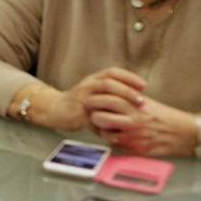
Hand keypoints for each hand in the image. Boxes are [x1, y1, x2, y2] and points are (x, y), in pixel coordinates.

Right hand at [30, 68, 146, 131]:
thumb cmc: (80, 102)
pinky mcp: (77, 114)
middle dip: (127, 91)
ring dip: (118, 103)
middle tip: (141, 100)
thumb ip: (112, 92)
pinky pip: (94, 118)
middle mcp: (87, 86)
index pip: (112, 72)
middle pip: (107, 82)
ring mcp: (81, 99)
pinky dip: (107, 123)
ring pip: (100, 97)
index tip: (144, 85)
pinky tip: (118, 129)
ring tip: (132, 110)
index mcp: (92, 79)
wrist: (56, 109)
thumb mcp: (95, 91)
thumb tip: (137, 96)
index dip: (129, 77)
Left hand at [87, 95, 197, 156]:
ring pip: (105, 131)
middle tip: (90, 111)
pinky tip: (114, 134)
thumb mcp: (147, 102)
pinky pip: (116, 144)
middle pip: (100, 115)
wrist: (186, 133)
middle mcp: (133, 119)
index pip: (107, 98)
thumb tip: (108, 95)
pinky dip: (112, 139)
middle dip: (92, 113)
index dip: (95, 98)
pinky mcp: (137, 148)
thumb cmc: (165, 116)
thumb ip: (128, 99)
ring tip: (102, 124)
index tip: (91, 97)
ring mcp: (134, 135)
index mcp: (136, 104)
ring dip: (100, 128)